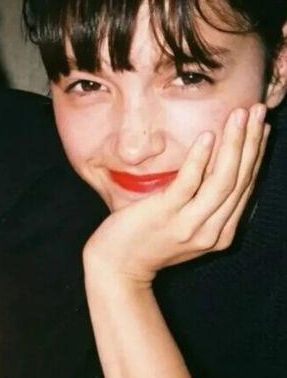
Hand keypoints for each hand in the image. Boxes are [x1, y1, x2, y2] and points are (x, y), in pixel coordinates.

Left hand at [84, 104, 269, 285]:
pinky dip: (200, 158)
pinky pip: (188, 183)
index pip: (246, 187)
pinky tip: (208, 136)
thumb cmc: (147, 241)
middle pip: (240, 179)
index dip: (256, 155)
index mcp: (220, 233)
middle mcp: (212, 231)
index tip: (261, 128)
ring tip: (241, 115)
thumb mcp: (186, 226)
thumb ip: (204, 205)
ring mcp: (190, 225)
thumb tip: (215, 167)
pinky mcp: (165, 214)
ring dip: (235, 144)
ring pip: (223, 179)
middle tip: (259, 110)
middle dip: (253, 142)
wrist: (117, 267)